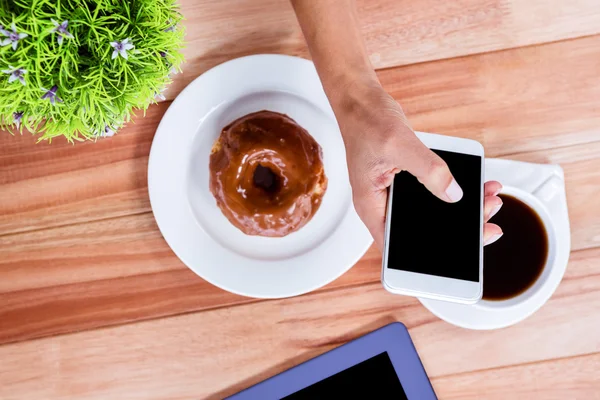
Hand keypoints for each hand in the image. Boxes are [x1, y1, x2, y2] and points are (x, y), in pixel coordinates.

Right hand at [335, 83, 502, 249]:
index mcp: (372, 207)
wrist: (361, 99)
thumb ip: (428, 170)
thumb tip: (454, 194)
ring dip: (463, 208)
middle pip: (421, 231)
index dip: (426, 258)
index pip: (397, 247)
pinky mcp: (407, 181)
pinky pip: (435, 192)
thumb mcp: (398, 145)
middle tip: (488, 221)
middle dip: (457, 229)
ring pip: (432, 212)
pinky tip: (480, 185)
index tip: (460, 254)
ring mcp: (395, 194)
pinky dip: (457, 189)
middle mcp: (383, 205)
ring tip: (490, 200)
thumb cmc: (365, 121)